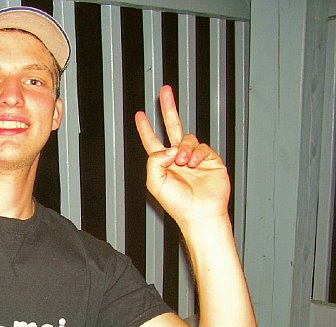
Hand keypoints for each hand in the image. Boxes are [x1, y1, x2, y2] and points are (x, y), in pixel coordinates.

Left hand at [135, 85, 229, 228]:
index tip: (139, 115)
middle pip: (172, 126)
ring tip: (183, 163)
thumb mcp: (155, 182)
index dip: (145, 128)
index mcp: (161, 163)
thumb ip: (155, 160)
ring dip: (184, 149)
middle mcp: (177, 157)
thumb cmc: (177, 203)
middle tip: (164, 91)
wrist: (200, 212)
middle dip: (168, 108)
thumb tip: (169, 147)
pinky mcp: (210, 159)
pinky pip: (202, 147)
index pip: (152, 141)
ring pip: (188, 139)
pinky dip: (196, 154)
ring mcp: (194, 157)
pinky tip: (194, 164)